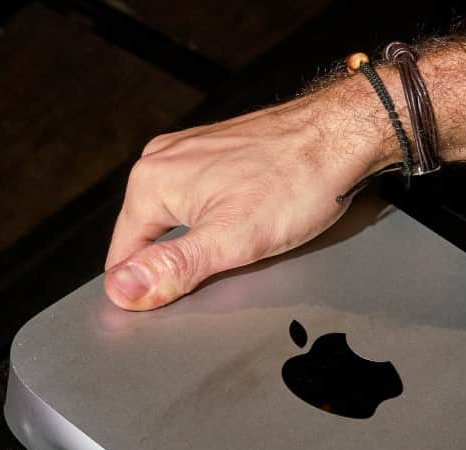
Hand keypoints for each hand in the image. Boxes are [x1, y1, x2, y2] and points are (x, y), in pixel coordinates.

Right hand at [105, 43, 465, 309]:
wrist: (343, 134)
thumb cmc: (298, 179)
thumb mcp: (232, 241)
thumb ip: (173, 268)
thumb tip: (122, 290)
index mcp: (151, 181)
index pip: (122, 259)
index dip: (148, 289)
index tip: (181, 300)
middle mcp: (162, 160)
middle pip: (147, 240)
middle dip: (178, 264)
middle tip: (226, 267)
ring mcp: (189, 153)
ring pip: (175, 221)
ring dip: (201, 243)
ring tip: (242, 241)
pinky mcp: (216, 153)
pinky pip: (198, 202)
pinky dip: (218, 221)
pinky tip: (250, 222)